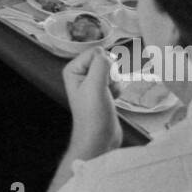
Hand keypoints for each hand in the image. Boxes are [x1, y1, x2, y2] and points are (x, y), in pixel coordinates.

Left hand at [61, 47, 121, 161]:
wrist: (100, 139)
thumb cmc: (93, 116)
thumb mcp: (95, 86)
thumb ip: (101, 65)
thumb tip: (108, 55)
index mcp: (73, 69)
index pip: (96, 52)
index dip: (104, 65)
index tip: (101, 82)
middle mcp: (81, 73)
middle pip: (106, 59)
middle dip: (111, 74)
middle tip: (105, 89)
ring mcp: (92, 82)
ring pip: (113, 69)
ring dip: (116, 82)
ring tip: (108, 95)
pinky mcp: (102, 90)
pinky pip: (116, 80)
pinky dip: (118, 88)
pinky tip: (112, 99)